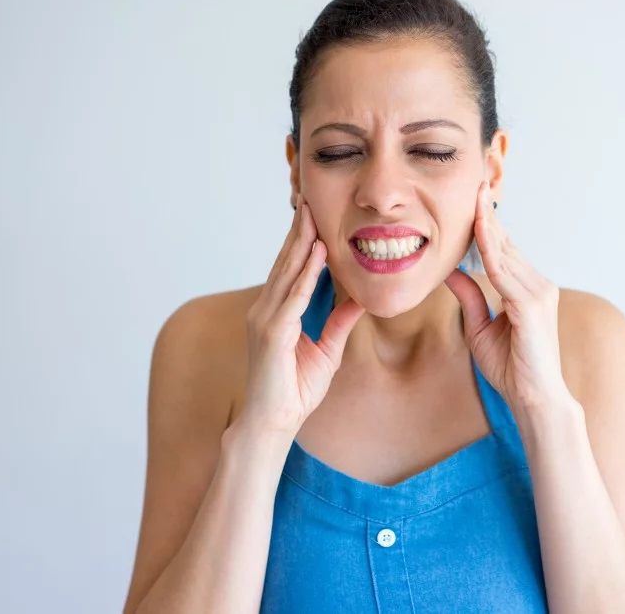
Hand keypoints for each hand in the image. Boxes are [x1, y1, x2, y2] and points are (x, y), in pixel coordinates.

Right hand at [241, 195, 365, 436]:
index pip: (290, 268)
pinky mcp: (273, 334)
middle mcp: (266, 310)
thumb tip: (359, 301)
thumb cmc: (294, 392)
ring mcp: (266, 320)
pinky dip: (305, 275)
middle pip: (285, 262)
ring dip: (301, 243)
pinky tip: (317, 255)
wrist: (273, 424)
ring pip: (287, 272)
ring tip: (312, 215)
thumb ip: (339, 323)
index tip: (315, 215)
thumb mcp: (327, 351)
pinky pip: (292, 298)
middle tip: (310, 199)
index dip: (303, 241)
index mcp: (276, 312)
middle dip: (299, 231)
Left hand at [444, 182, 575, 413]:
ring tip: (474, 194)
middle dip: (488, 213)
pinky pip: (505, 270)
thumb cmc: (512, 368)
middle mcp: (538, 285)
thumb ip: (469, 297)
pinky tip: (479, 228)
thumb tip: (449, 270)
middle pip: (506, 243)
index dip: (487, 224)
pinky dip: (491, 248)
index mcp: (527, 289)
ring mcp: (539, 292)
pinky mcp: (533, 303)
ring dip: (488, 222)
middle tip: (474, 181)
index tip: (472, 199)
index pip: (503, 250)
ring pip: (505, 251)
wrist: (533, 399)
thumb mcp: (479, 328)